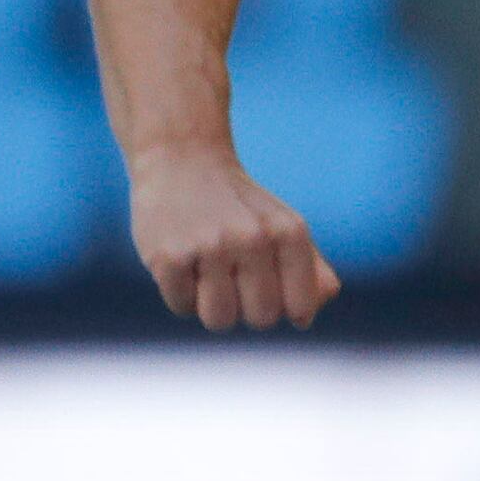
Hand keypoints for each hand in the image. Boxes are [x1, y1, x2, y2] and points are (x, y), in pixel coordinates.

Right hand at [125, 145, 339, 331]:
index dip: (281, 306)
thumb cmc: (239, 207)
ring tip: (205, 268)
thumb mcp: (283, 228)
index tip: (267, 283)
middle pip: (260, 319)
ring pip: (219, 320)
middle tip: (231, 273)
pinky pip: (182, 307)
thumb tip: (304, 319)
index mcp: (288, 232)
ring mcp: (210, 247)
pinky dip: (180, 293)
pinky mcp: (169, 256)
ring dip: (210, 305)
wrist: (181, 159)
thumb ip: (310, 272)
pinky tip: (181, 259)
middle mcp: (253, 237)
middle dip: (245, 307)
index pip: (299, 308)